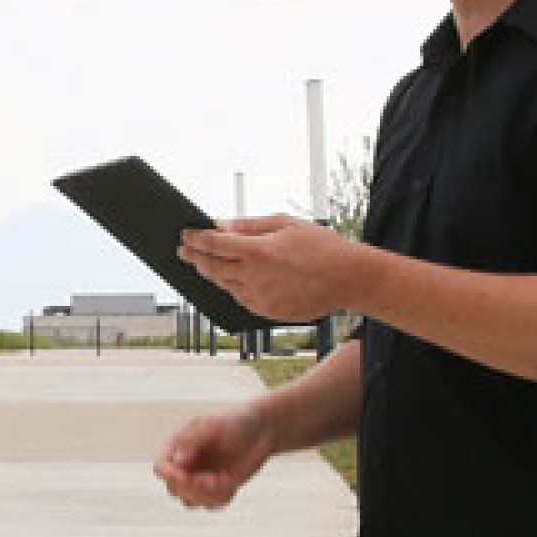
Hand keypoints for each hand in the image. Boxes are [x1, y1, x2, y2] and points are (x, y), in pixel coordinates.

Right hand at [154, 406, 271, 508]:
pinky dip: (222, 498)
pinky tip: (232, 481)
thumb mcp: (213, 425)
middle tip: (214, 479)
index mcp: (178, 445)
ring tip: (225, 479)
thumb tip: (177, 460)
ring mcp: (200, 478)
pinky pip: (211, 505)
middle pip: (174, 489)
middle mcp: (186, 464)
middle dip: (194, 489)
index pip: (161, 467)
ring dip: (208, 496)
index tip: (187, 478)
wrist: (262, 429)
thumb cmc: (236, 421)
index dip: (170, 476)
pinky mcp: (217, 489)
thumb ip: (192, 440)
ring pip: (190, 501)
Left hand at [177, 213, 356, 323]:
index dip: (195, 239)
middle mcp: (255, 277)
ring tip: (203, 263)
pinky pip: (241, 299)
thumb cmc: (322, 247)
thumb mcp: (284, 223)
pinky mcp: (269, 312)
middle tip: (184, 250)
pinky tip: (230, 279)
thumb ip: (248, 226)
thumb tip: (220, 225)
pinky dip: (232, 288)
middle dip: (194, 257)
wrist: (352, 279)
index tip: (185, 235)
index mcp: (258, 252)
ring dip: (211, 273)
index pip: (213, 244)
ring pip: (224, 285)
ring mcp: (261, 298)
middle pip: (211, 267)